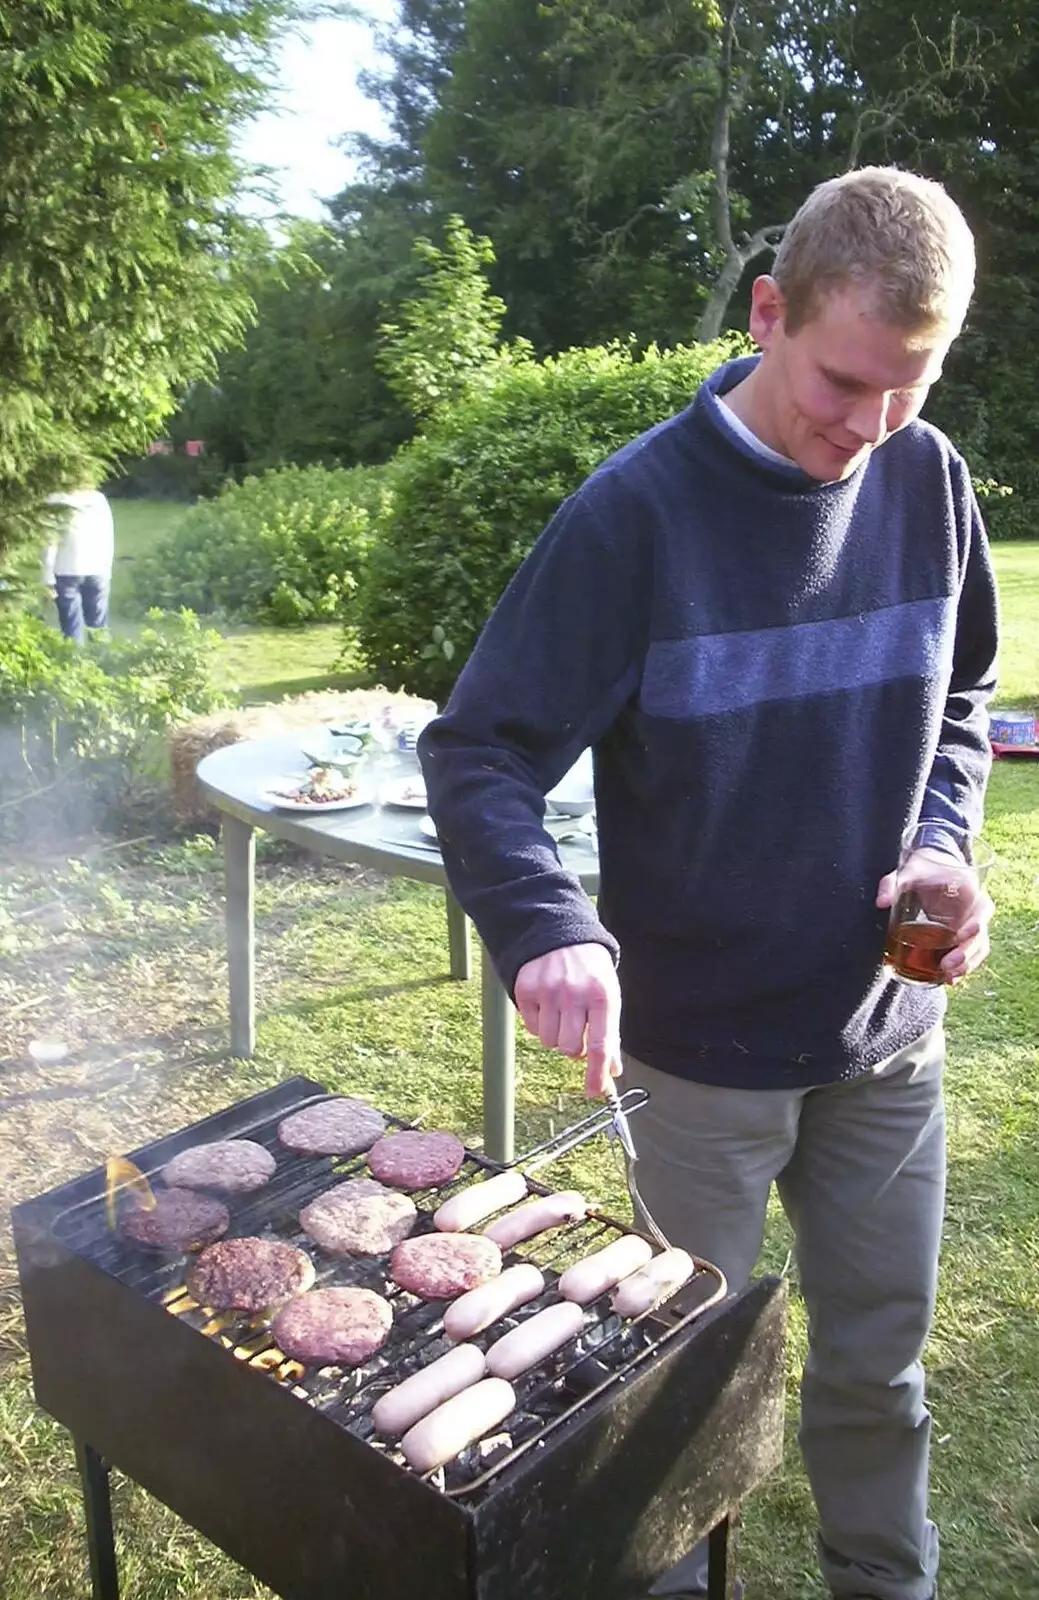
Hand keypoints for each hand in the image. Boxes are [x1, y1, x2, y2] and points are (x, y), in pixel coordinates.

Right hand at [513, 943, 621, 1097]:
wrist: (561, 936)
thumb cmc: (590, 972)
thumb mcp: (608, 996)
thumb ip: (611, 1034)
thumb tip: (612, 1071)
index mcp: (602, 996)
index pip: (600, 1045)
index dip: (597, 1073)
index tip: (595, 1092)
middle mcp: (574, 994)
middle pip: (570, 1048)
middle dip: (574, 1047)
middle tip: (577, 1030)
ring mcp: (547, 991)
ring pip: (549, 1042)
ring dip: (556, 1036)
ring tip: (562, 1013)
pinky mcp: (526, 990)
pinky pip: (532, 1028)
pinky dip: (540, 1024)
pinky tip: (547, 1005)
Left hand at [876, 850, 993, 982]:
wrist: (933, 867)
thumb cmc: (921, 869)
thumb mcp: (905, 872)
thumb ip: (891, 884)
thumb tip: (881, 903)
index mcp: (969, 889)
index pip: (981, 910)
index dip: (975, 925)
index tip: (962, 935)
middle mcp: (975, 909)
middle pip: (980, 936)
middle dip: (967, 954)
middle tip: (947, 966)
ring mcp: (971, 924)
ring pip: (978, 949)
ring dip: (967, 965)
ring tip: (949, 978)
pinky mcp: (963, 935)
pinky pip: (969, 953)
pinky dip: (962, 967)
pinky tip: (949, 980)